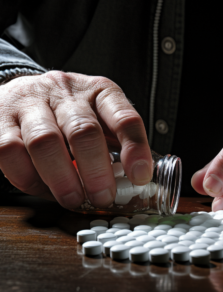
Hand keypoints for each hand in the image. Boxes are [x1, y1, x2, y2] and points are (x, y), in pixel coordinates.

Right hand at [0, 71, 151, 208]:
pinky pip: (10, 152)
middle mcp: (66, 92)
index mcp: (99, 92)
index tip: (140, 177)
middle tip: (101, 197)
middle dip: (96, 172)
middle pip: (84, 131)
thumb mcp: (99, 118)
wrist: (21, 93)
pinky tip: (42, 188)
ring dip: (62, 179)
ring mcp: (30, 103)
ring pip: (45, 141)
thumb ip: (116, 144)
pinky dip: (29, 178)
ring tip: (72, 199)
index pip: (124, 117)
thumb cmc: (68, 114)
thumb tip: (136, 181)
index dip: (135, 148)